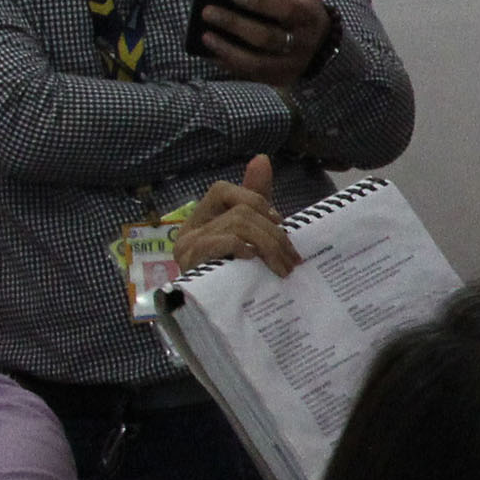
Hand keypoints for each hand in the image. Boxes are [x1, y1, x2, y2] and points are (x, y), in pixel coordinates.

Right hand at [171, 156, 301, 276]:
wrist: (219, 321)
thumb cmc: (237, 277)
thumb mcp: (250, 235)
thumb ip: (254, 199)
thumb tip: (262, 158)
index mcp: (201, 220)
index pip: (221, 190)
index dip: (254, 199)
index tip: (279, 222)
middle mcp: (189, 231)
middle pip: (239, 211)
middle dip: (273, 232)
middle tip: (292, 258)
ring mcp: (187, 248)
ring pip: (237, 225)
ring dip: (269, 244)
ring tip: (283, 267)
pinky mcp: (191, 265)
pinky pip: (221, 243)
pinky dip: (241, 248)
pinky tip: (253, 262)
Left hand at [196, 0, 333, 89]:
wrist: (321, 46)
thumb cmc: (304, 10)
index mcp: (309, 16)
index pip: (286, 10)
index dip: (260, 2)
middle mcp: (302, 42)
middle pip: (266, 38)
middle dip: (235, 24)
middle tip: (208, 11)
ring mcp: (290, 64)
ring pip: (256, 62)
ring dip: (227, 49)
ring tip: (206, 35)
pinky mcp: (278, 78)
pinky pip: (250, 74)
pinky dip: (228, 63)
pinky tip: (211, 52)